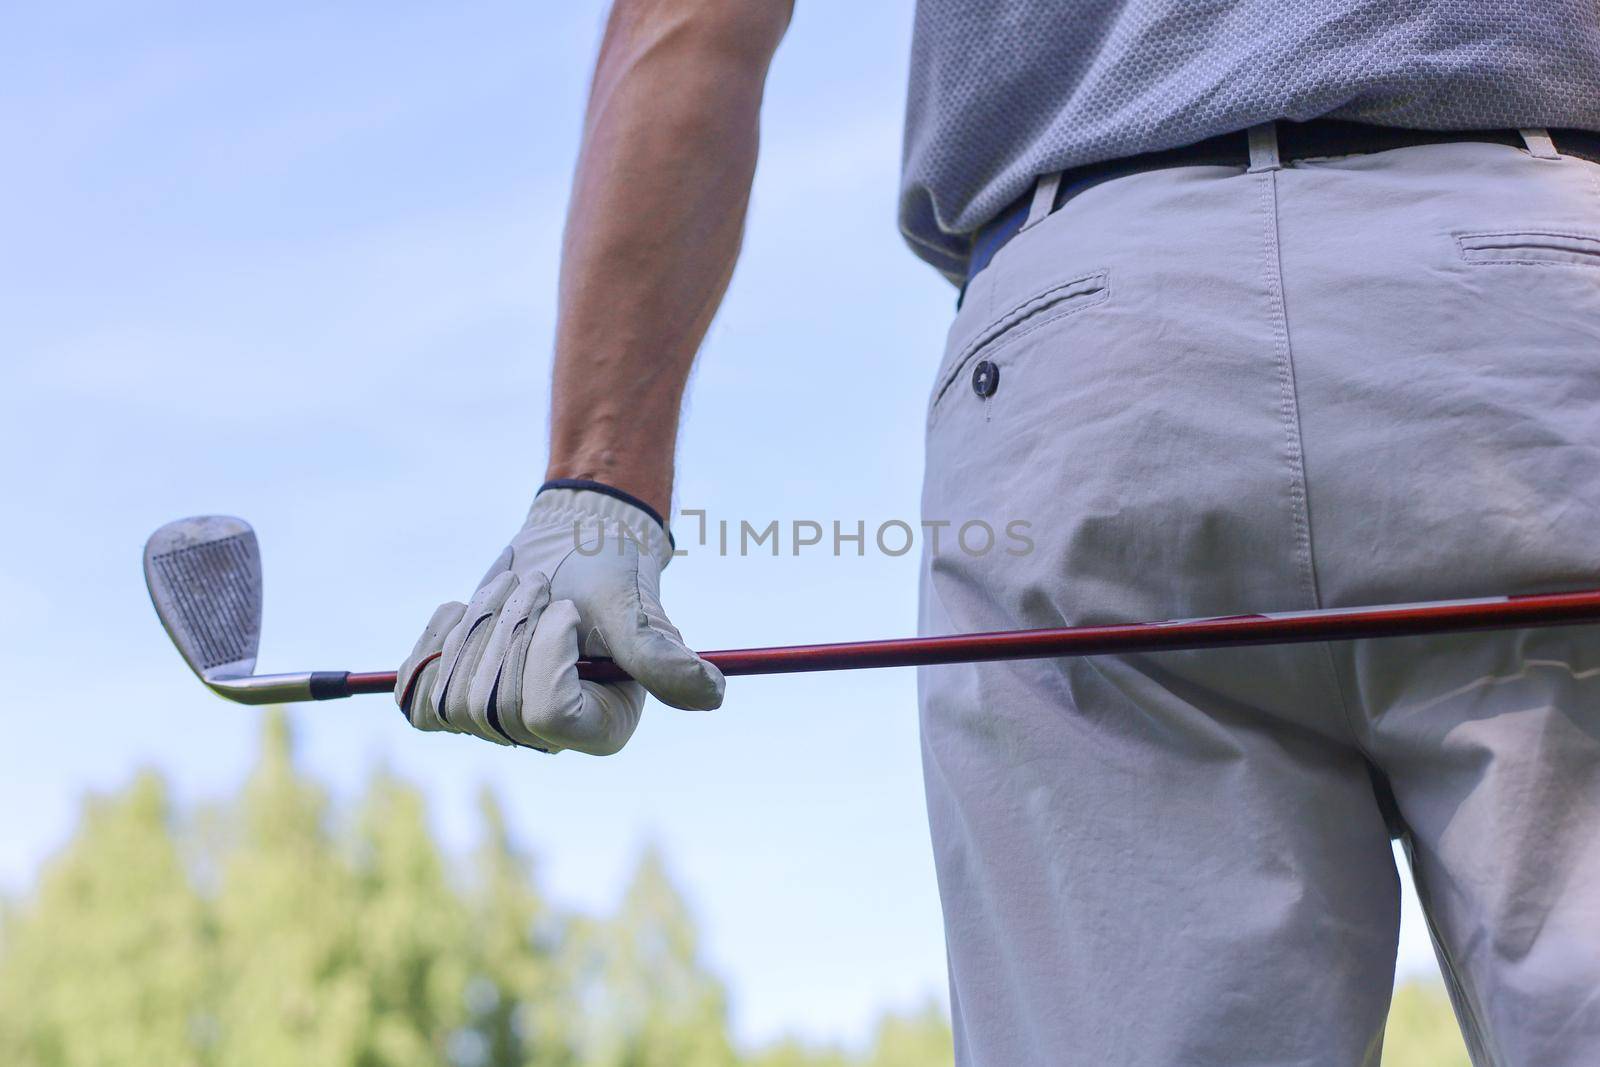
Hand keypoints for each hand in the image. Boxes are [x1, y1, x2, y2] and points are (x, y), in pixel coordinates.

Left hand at [396, 486, 723, 753]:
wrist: (570, 546)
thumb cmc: (611, 575)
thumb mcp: (636, 610)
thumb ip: (661, 657)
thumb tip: (711, 693)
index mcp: (601, 727)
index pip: (545, 715)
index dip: (543, 653)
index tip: (566, 610)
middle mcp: (547, 738)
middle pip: (489, 707)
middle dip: (507, 630)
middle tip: (542, 588)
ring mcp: (495, 723)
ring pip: (450, 698)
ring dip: (477, 626)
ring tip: (514, 594)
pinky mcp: (454, 699)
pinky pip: (416, 692)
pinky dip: (436, 641)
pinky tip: (467, 612)